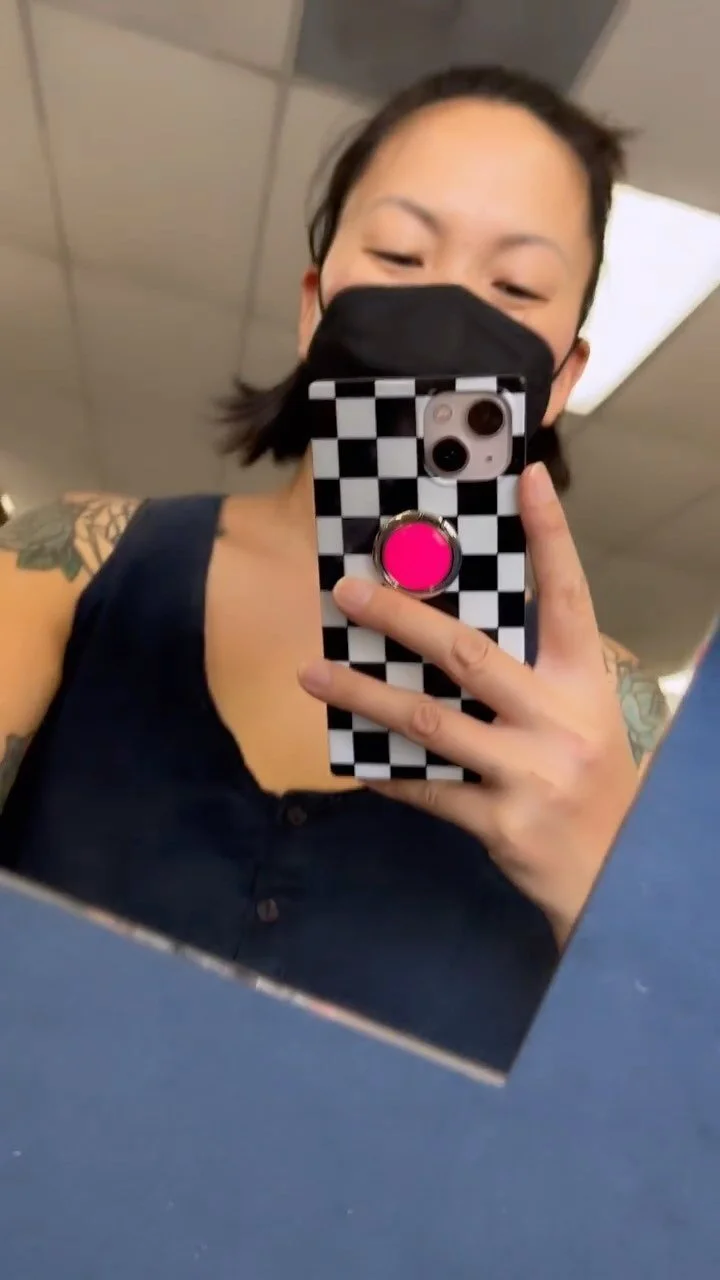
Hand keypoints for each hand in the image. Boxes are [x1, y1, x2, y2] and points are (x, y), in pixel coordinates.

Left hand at [299, 463, 639, 946]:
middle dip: (401, 617)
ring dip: (364, 694)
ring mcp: (528, 772)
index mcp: (582, 682)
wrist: (623, 874)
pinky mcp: (501, 822)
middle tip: (348, 592)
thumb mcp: (583, 716)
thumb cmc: (598, 782)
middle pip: (468, 653)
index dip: (550, 534)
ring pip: (430, 722)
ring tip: (315, 674)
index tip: (525, 478)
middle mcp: (558, 718)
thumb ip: (533, 677)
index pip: (567, 594)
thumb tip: (450, 639)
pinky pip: (427, 789)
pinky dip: (387, 771)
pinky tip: (354, 757)